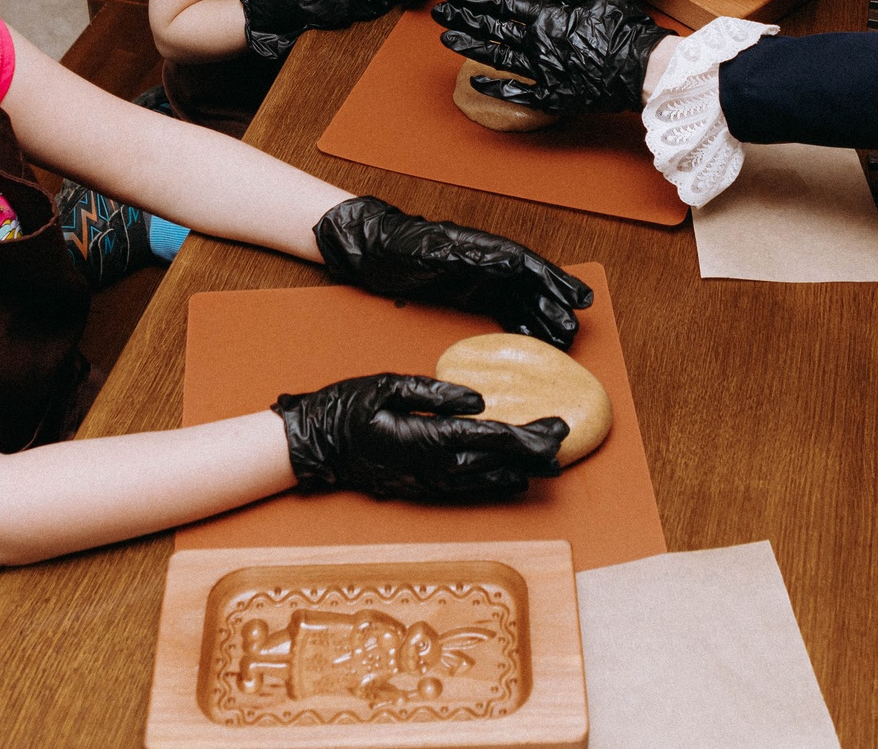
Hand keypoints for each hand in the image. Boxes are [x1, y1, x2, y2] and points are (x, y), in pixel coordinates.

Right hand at [273, 373, 565, 500]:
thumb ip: (434, 392)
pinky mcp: (419, 488)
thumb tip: (477, 400)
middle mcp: (429, 467)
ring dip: (519, 472)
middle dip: (531, 453)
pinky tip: (514, 482)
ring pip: (483, 481)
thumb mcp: (386, 385)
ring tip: (552, 464)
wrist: (314, 444)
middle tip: (563, 441)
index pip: (487, 438)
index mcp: (423, 437)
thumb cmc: (347, 407)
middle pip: (493, 462)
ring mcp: (424, 483)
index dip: (524, 435)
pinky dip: (493, 487)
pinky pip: (465, 491)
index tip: (554, 427)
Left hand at [313, 195, 592, 344]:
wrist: (371, 251)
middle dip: (555, 305)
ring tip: (560, 340)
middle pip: (531, 285)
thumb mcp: (434, 250)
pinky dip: (517, 325)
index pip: (529, 265)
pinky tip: (529, 339)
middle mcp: (487, 263)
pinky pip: (501, 310)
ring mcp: (479, 279)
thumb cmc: (400, 245)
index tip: (579, 298)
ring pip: (520, 300)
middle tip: (574, 329)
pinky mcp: (467, 293)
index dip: (557, 281)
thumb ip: (473, 256)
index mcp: (483, 248)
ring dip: (540, 318)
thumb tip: (512, 261)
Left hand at [435, 0, 668, 115]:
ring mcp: (542, 73)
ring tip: (446, 39)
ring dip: (469, 48)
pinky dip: (496, 88)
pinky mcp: (553, 95)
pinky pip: (518, 93)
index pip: (499, 4)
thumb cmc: (624, 28)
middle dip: (461, 18)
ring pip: (496, 58)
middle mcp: (537, 45)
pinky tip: (477, 82)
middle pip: (490, 30)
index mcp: (546, 18)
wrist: (644, 69)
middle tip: (439, 11)